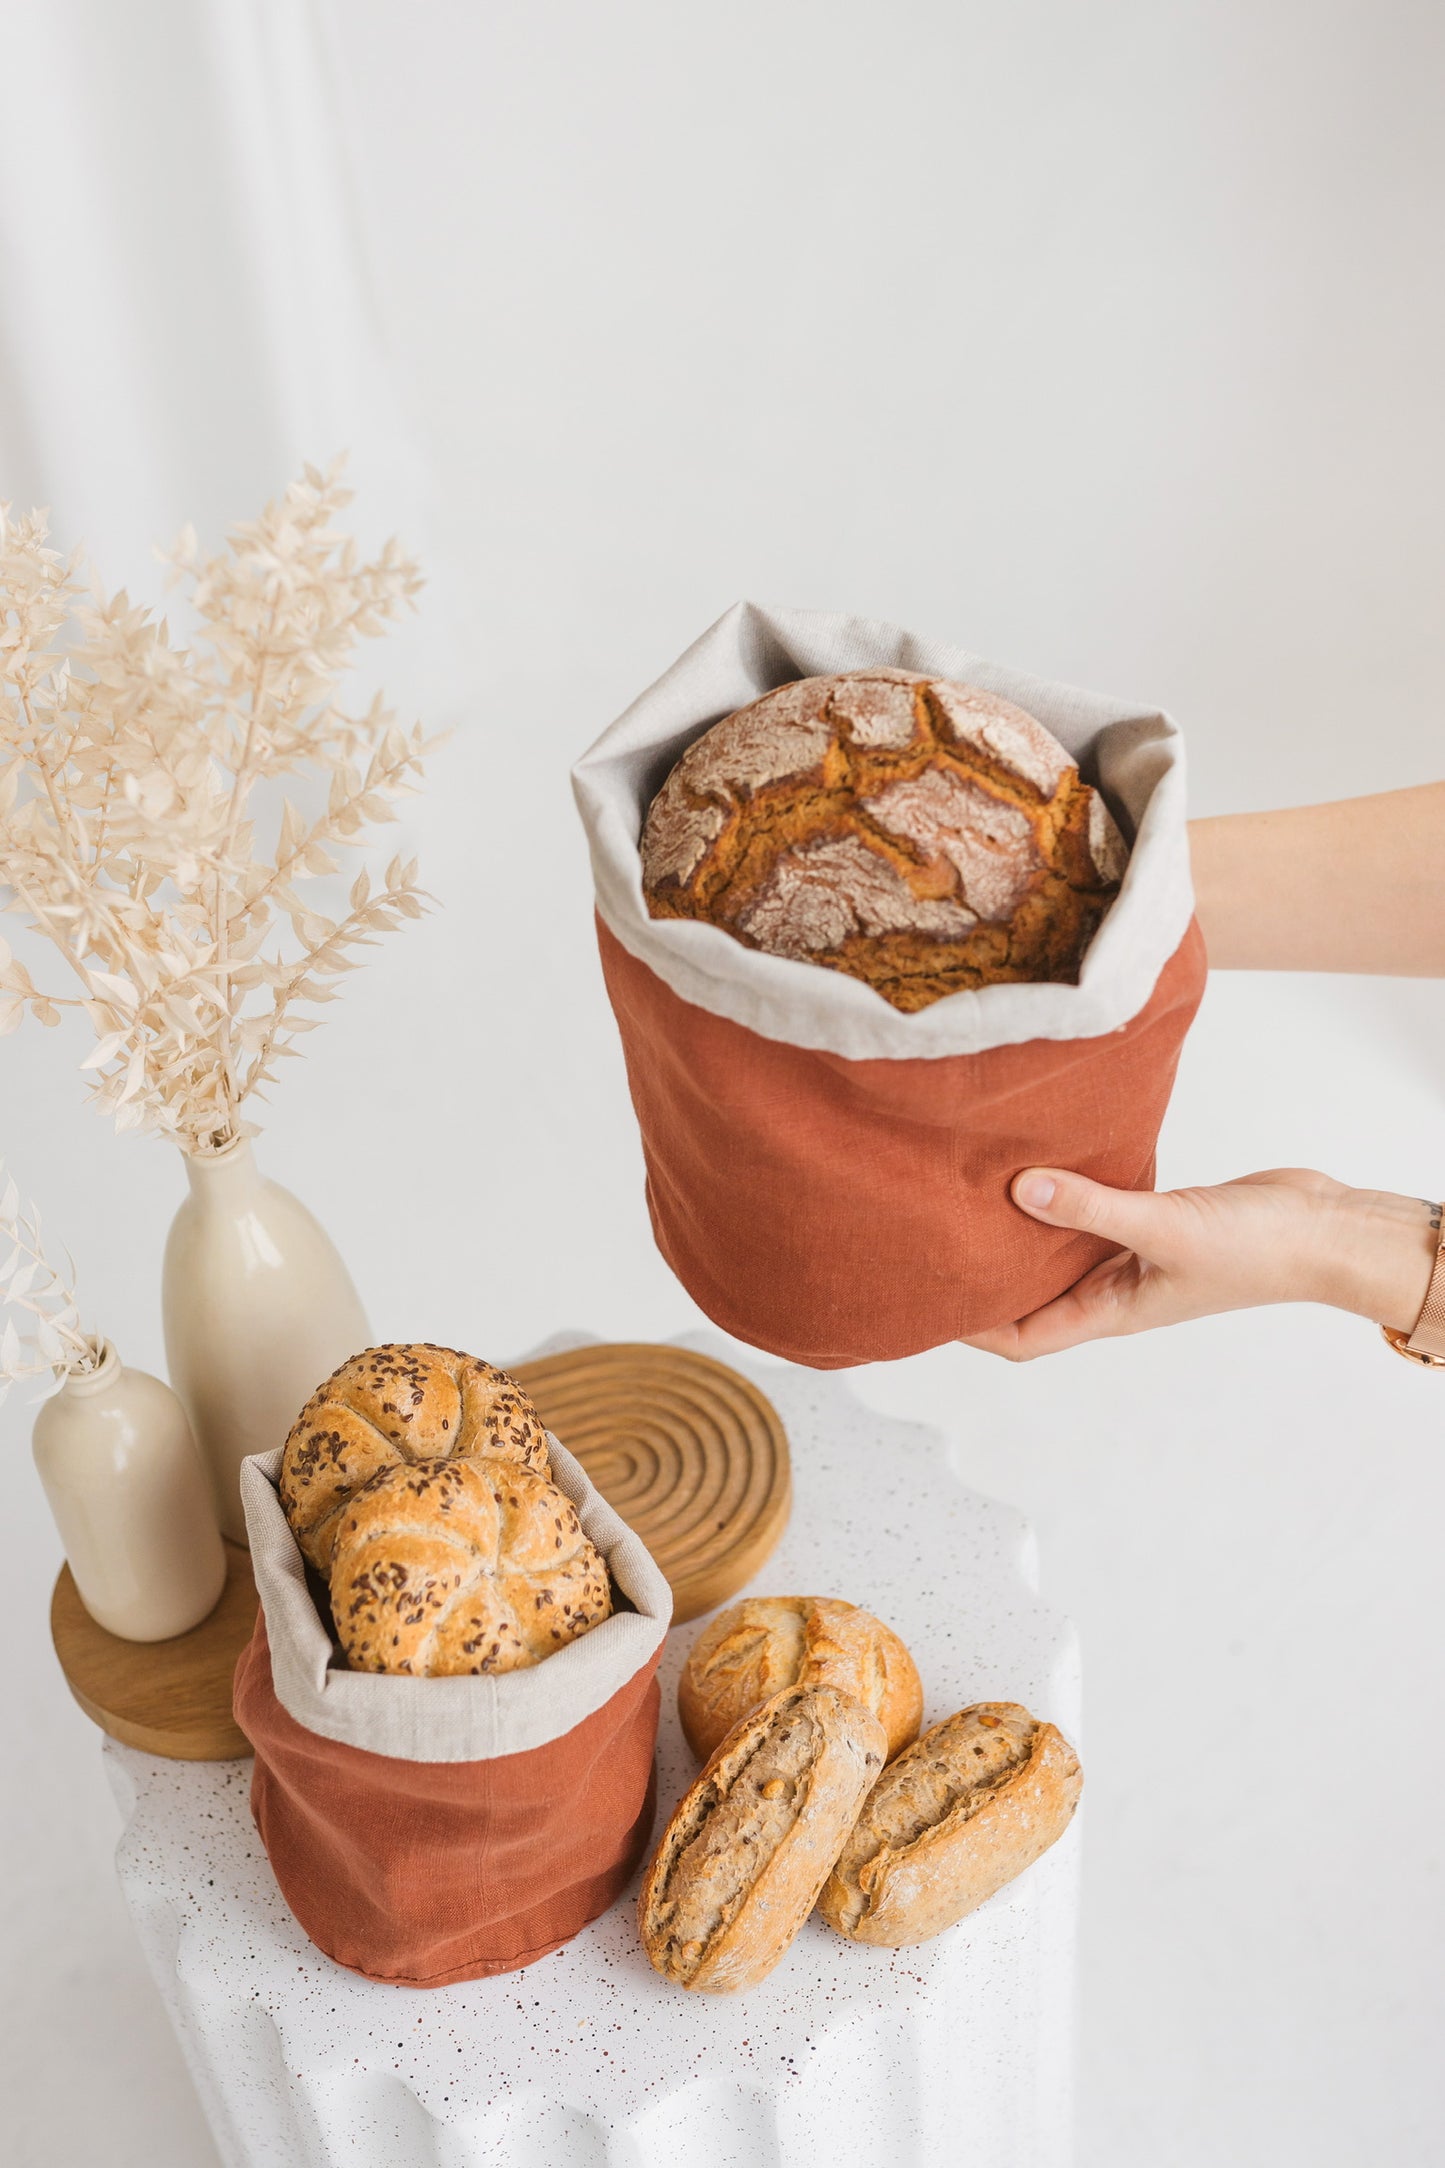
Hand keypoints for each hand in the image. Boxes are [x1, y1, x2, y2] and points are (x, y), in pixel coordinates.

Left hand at [965, 1168, 1439, 1360]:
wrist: (1321, 1227)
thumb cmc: (1254, 1249)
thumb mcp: (1164, 1227)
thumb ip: (1092, 1209)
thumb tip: (1019, 1191)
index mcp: (1110, 1312)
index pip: (1020, 1338)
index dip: (969, 1326)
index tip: (923, 1296)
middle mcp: (1112, 1288)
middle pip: (1028, 1291)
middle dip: (982, 1270)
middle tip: (929, 1231)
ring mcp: (1131, 1253)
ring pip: (1057, 1246)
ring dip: (1019, 1225)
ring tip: (967, 1188)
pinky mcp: (1150, 1217)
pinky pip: (1091, 1209)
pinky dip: (1063, 1191)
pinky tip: (1037, 1158)